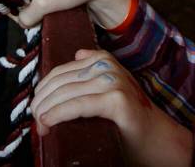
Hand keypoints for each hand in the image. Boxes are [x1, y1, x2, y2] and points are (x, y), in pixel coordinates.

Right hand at [1, 0, 131, 28]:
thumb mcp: (47, 3)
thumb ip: (27, 12)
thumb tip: (21, 21)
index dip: (4, 0)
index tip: (12, 15)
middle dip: (18, 7)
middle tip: (32, 20)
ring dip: (30, 9)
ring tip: (44, 16)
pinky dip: (39, 7)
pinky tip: (49, 13)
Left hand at [31, 49, 192, 166]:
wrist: (159, 140)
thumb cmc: (131, 120)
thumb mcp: (112, 89)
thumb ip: (93, 73)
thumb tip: (77, 55)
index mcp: (103, 61)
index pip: (60, 71)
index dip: (43, 90)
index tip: (36, 108)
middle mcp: (108, 67)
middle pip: (60, 82)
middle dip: (41, 102)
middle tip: (34, 121)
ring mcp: (113, 81)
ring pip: (66, 93)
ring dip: (45, 111)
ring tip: (39, 127)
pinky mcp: (117, 100)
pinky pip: (77, 106)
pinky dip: (58, 115)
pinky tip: (48, 123)